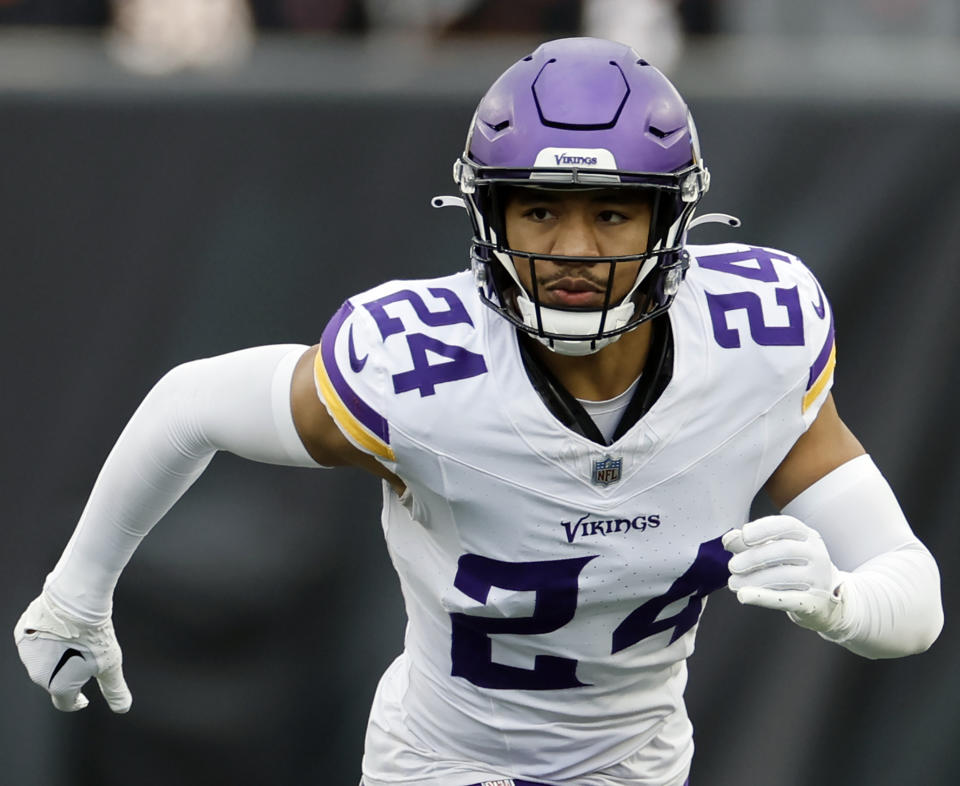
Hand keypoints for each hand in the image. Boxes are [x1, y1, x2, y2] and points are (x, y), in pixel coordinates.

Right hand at [13, 592, 131, 712]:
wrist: (75, 601)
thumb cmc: (94, 633)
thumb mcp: (111, 664)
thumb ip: (115, 689)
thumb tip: (123, 708)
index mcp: (57, 686)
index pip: (65, 702)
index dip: (77, 701)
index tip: (83, 698)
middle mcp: (37, 673)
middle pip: (55, 679)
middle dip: (69, 672)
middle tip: (85, 656)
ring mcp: (27, 653)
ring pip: (43, 658)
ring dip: (57, 654)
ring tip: (75, 638)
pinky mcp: (22, 633)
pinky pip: (35, 640)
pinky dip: (47, 637)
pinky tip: (61, 627)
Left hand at [722, 515, 843, 634]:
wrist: (821, 601)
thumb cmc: (793, 568)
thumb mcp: (774, 550)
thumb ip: (748, 543)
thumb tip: (728, 539)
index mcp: (806, 536)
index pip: (787, 525)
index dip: (764, 529)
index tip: (744, 536)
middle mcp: (816, 554)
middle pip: (785, 550)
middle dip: (754, 557)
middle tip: (732, 566)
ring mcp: (818, 579)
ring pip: (785, 576)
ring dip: (754, 579)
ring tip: (733, 583)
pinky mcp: (814, 603)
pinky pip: (787, 599)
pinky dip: (764, 597)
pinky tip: (744, 596)